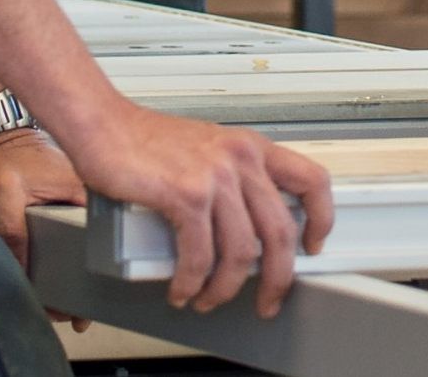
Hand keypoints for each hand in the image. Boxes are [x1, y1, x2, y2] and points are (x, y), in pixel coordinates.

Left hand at [0, 129, 90, 331]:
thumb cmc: (2, 157)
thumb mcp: (4, 193)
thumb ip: (12, 229)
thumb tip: (21, 271)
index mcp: (82, 190)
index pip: (99, 235)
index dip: (94, 270)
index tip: (84, 302)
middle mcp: (85, 196)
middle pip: (93, 245)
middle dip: (87, 281)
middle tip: (76, 315)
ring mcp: (74, 201)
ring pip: (81, 243)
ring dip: (75, 273)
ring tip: (67, 308)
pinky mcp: (61, 204)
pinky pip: (68, 237)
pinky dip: (65, 259)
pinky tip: (58, 281)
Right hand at [66, 105, 334, 317]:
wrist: (106, 126)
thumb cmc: (148, 141)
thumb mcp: (208, 152)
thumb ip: (232, 182)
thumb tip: (246, 230)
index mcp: (251, 148)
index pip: (312, 179)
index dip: (322, 218)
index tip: (314, 246)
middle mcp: (240, 158)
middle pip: (281, 231)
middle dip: (277, 278)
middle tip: (267, 300)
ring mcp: (215, 175)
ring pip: (242, 252)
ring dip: (225, 288)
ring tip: (206, 298)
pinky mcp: (186, 194)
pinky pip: (200, 256)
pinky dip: (191, 282)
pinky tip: (182, 288)